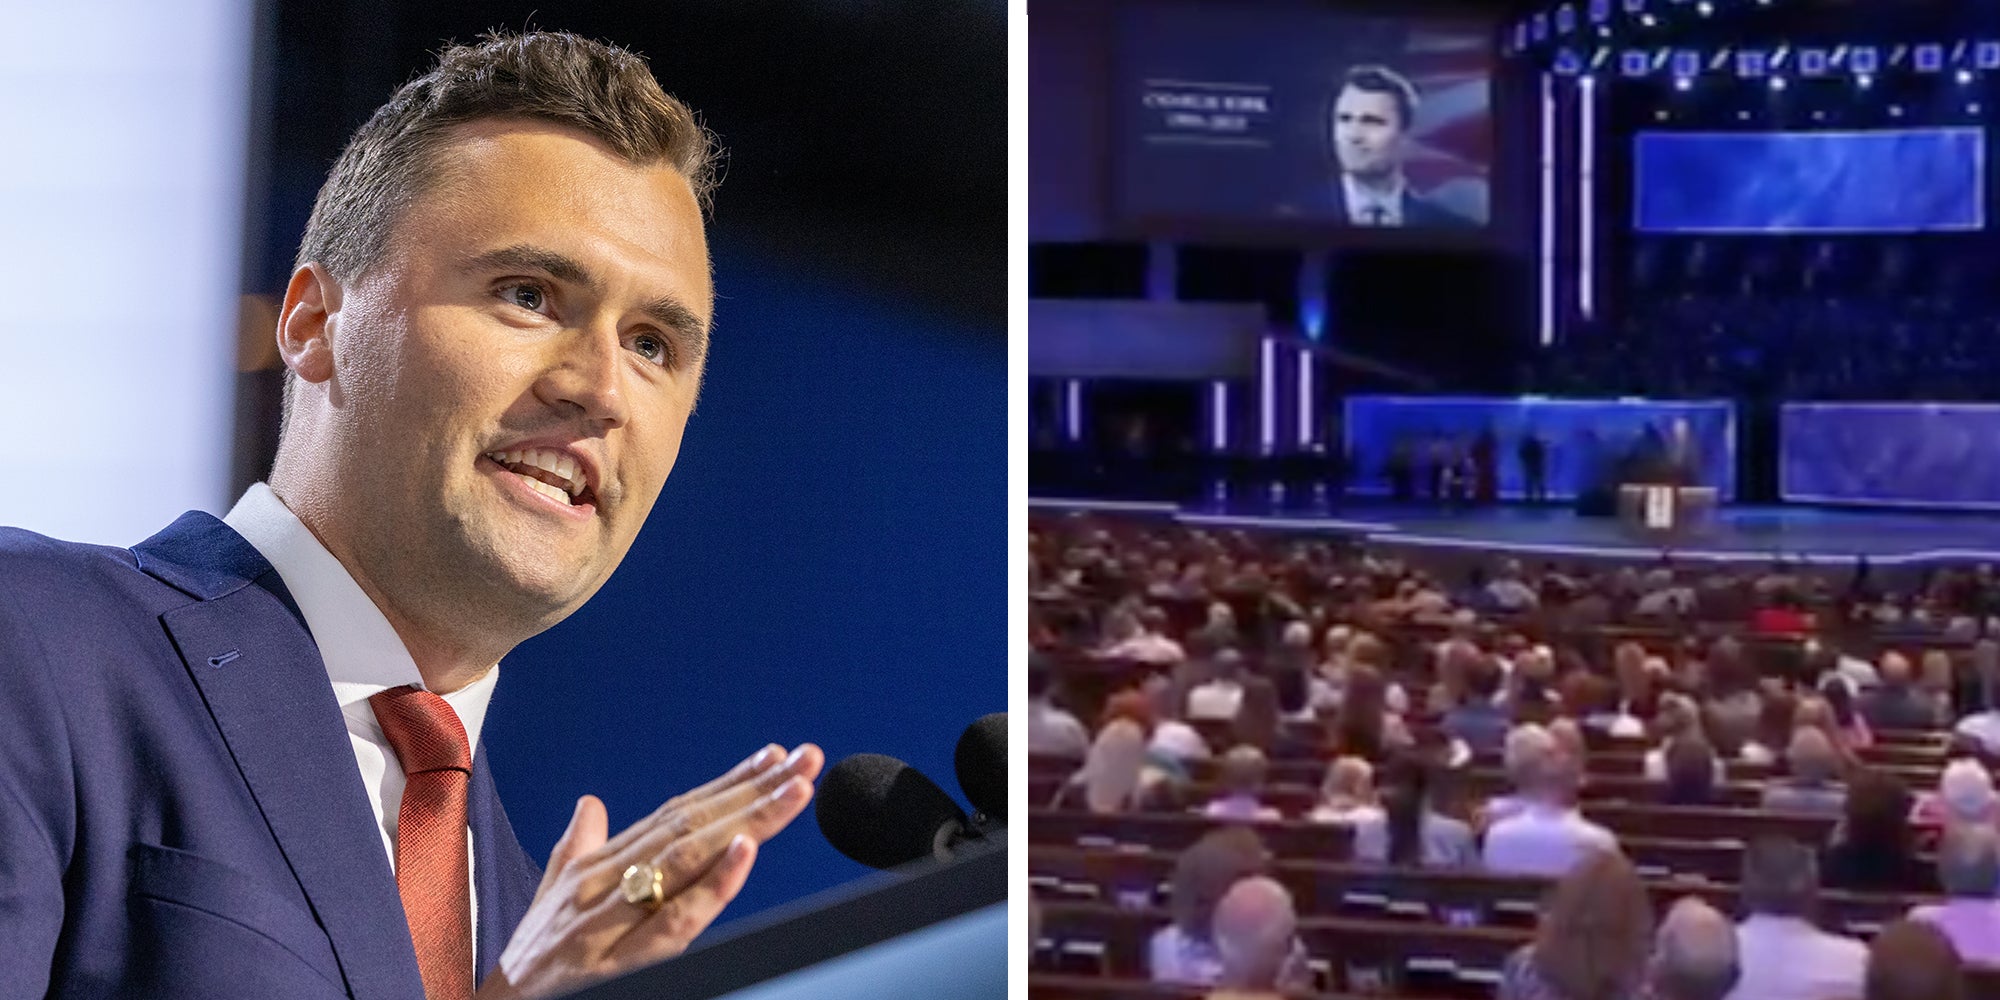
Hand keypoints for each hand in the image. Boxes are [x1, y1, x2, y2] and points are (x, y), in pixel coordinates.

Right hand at [476, 742, 824, 999]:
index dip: (730, 783)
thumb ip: (578, 845)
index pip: (678, 812)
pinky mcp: (615, 961)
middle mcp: (606, 880)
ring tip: (793, 791)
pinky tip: (744, 853)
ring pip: (688, 859)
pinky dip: (711, 887)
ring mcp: (610, 918)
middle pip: (693, 824)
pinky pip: (673, 922)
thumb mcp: (552, 894)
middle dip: (754, 790)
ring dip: (746, 821)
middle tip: (807, 760)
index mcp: (599, 863)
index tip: (778, 756)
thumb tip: (590, 802)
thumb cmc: (529, 958)